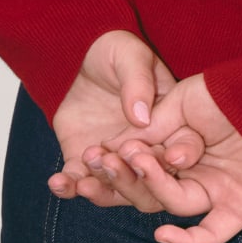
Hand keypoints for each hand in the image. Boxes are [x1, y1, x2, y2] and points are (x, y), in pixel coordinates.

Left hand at [48, 30, 203, 209]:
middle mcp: (147, 149)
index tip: (155, 156)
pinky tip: (59, 182)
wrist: (80, 57)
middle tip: (108, 160)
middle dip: (130, 178)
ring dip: (100, 188)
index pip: (182, 148)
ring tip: (82, 178)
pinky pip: (80, 183)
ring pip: (116, 190)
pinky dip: (70, 187)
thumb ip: (138, 83)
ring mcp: (117, 160)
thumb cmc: (115, 52)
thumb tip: (141, 116)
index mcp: (169, 123)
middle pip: (150, 180)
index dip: (174, 158)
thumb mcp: (130, 56)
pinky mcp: (86, 163)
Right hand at [100, 72, 241, 242]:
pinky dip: (187, 242)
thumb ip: (154, 125)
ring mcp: (216, 191)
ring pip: (174, 203)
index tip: (90, 155)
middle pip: (151, 188)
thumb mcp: (183, 100)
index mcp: (178, 147)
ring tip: (142, 162)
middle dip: (126, 177)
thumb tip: (117, 147)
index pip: (140, 164)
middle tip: (106, 161)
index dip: (115, 163)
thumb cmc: (231, 90)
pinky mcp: (238, 209)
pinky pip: (210, 235)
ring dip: (153, 186)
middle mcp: (194, 172)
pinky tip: (163, 235)